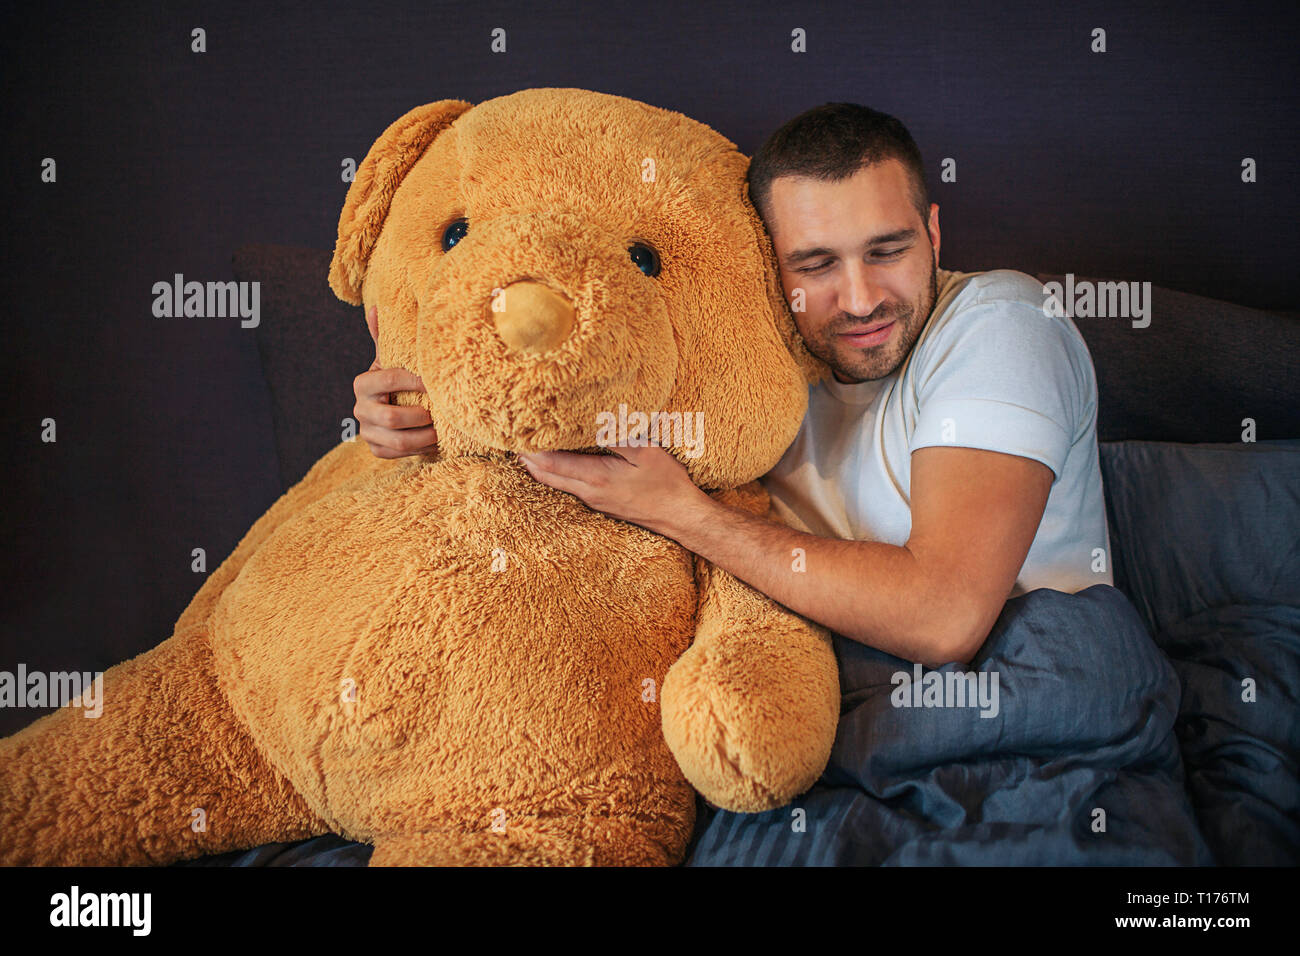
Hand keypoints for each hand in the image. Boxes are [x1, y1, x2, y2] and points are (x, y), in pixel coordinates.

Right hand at [352, 304, 438, 458]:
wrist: (387, 409)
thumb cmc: (396, 379)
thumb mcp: (390, 359)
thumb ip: (385, 336)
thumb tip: (376, 307)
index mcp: (363, 383)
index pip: (390, 379)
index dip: (415, 381)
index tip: (435, 383)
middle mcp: (360, 409)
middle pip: (393, 417)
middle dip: (421, 416)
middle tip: (438, 412)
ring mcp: (367, 432)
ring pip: (399, 441)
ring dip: (425, 437)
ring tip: (440, 430)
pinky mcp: (376, 450)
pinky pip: (399, 454)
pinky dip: (420, 449)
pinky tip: (433, 441)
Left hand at [517, 444, 708, 534]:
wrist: (681, 518)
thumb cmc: (667, 484)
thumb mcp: (646, 452)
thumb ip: (617, 436)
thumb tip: (593, 421)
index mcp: (596, 478)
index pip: (551, 462)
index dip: (529, 448)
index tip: (514, 432)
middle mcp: (589, 493)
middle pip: (545, 475)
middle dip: (526, 457)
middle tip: (509, 437)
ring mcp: (594, 501)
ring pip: (555, 483)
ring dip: (538, 466)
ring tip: (525, 448)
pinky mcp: (601, 505)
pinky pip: (567, 488)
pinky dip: (554, 474)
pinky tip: (553, 464)